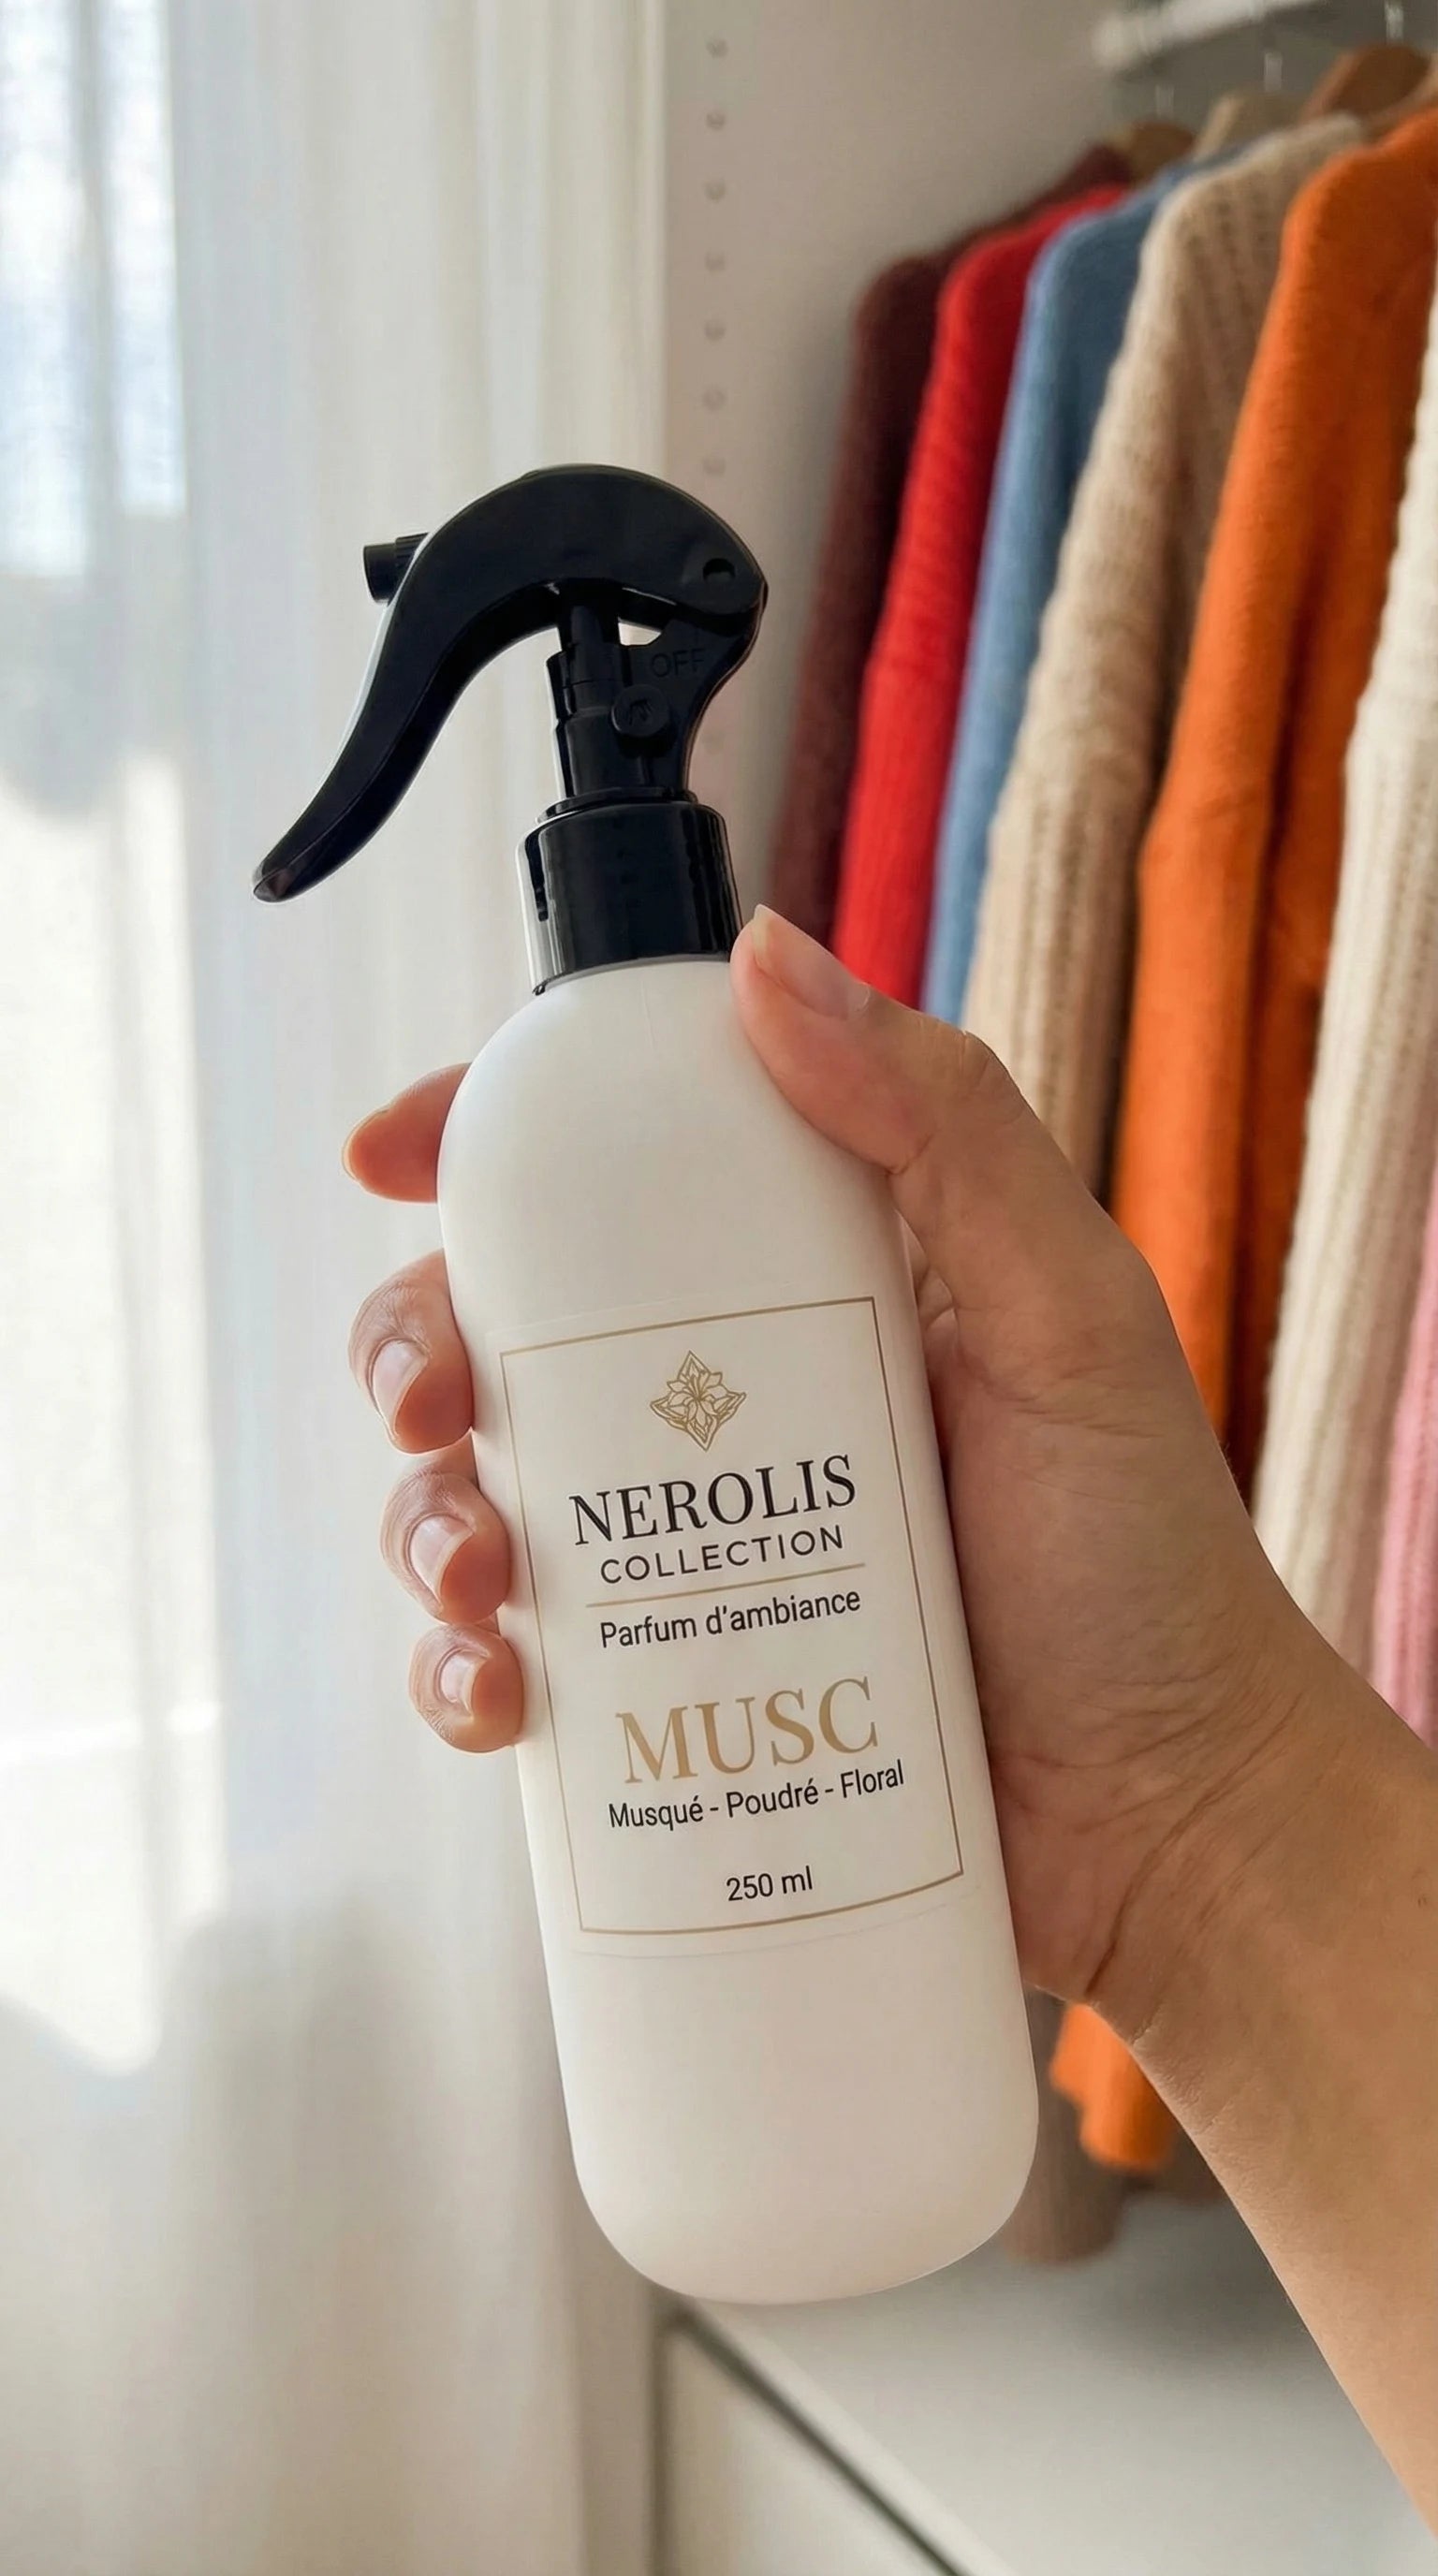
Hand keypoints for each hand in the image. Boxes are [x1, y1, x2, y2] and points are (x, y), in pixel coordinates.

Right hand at [344, 907, 1308, 2019]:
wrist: (1168, 1820)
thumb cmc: (1144, 1562)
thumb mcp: (1068, 1312)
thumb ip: (947, 1126)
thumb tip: (766, 959)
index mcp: (805, 1280)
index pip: (616, 1171)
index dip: (481, 1142)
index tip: (389, 1154)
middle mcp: (722, 1401)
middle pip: (502, 1331)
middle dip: (414, 1351)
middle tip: (429, 1407)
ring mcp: (683, 1548)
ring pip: (479, 1494)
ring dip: (424, 1522)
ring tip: (481, 1584)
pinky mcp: (666, 1686)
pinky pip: (512, 1663)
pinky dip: (461, 1672)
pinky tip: (493, 1696)